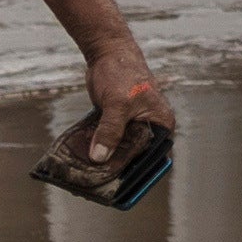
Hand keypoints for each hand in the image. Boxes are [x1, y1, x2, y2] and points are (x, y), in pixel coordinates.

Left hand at [32, 54, 181, 208]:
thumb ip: (109, 131)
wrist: (107, 51)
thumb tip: (99, 158)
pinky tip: (81, 160)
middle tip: (96, 185)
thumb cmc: (122, 73)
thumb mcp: (117, 104)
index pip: (152, 158)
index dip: (137, 175)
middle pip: (134, 157)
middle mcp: (149, 128)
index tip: (118, 189)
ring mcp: (132, 126)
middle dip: (116, 170)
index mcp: (160, 125)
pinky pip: (107, 141)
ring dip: (103, 161)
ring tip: (85, 176)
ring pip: (118, 150)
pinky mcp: (115, 123)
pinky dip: (95, 148)